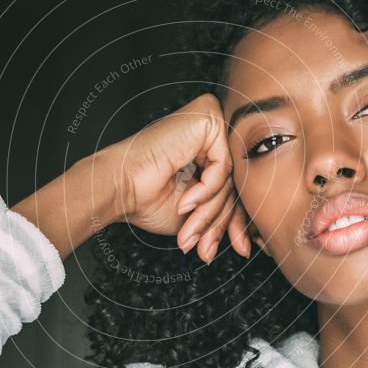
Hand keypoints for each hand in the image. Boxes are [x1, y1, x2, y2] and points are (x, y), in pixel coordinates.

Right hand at [103, 93, 250, 263]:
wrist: (118, 187)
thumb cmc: (147, 197)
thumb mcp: (197, 213)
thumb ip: (223, 215)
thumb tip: (249, 242)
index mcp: (209, 149)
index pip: (235, 186)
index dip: (236, 221)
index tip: (239, 248)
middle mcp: (213, 131)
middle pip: (235, 182)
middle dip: (221, 222)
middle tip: (207, 249)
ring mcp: (212, 121)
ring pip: (231, 177)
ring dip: (209, 212)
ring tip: (189, 231)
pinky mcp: (207, 118)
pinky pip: (223, 164)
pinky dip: (206, 190)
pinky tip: (185, 201)